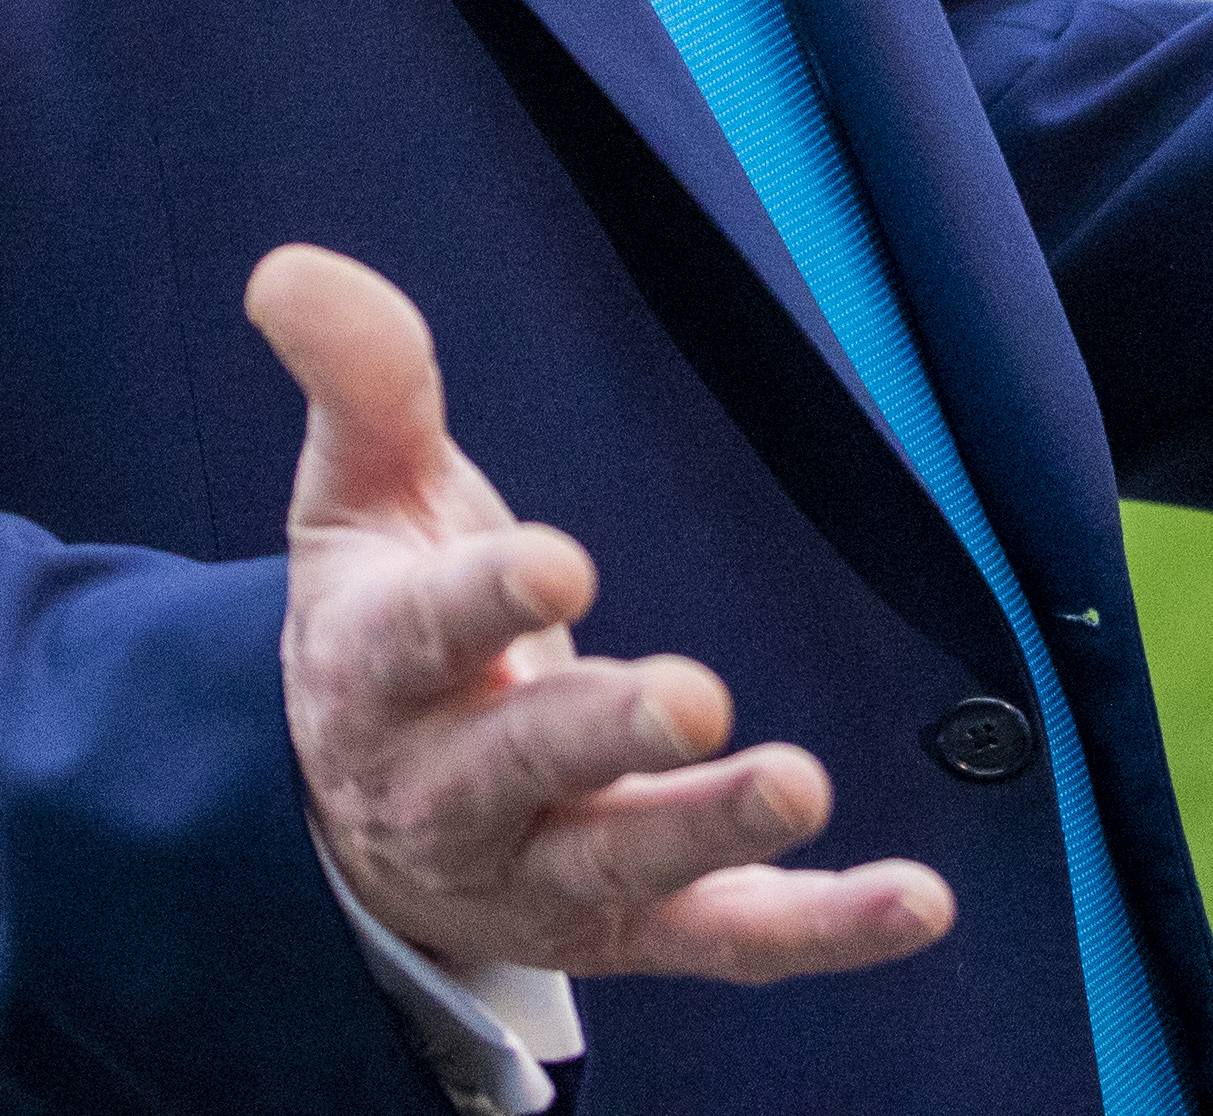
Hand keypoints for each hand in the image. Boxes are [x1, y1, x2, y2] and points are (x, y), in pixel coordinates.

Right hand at [247, 244, 955, 983]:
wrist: (353, 827)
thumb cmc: (381, 625)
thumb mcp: (358, 500)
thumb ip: (361, 383)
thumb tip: (294, 269)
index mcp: (374, 671)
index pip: (420, 638)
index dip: (486, 602)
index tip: (557, 562)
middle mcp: (447, 790)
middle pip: (521, 767)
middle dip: (603, 734)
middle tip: (691, 697)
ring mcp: (538, 875)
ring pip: (621, 864)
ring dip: (710, 833)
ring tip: (800, 786)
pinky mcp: (626, 935)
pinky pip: (726, 944)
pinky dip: (823, 931)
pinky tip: (919, 901)